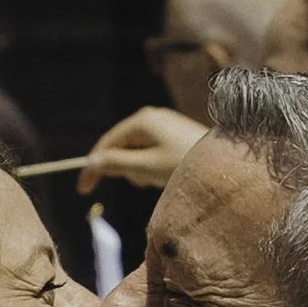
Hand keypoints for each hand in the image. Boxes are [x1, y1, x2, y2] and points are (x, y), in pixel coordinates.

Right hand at [76, 106, 204, 195]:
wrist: (224, 162)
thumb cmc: (185, 164)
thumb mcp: (147, 167)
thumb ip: (117, 164)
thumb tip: (91, 162)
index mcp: (141, 121)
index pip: (106, 144)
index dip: (93, 167)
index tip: (84, 189)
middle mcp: (149, 116)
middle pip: (120, 146)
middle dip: (125, 169)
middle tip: (145, 181)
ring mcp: (161, 122)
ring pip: (135, 151)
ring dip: (140, 169)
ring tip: (160, 177)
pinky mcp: (171, 132)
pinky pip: (150, 150)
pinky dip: (151, 165)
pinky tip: (167, 172)